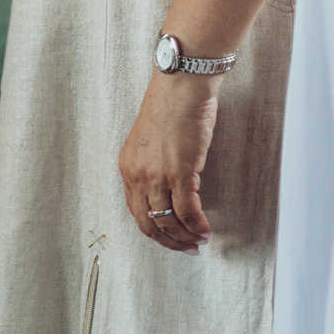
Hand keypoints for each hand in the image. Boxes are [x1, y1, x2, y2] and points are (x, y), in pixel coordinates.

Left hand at [118, 71, 218, 252]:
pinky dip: (198, 226)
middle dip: (168, 242)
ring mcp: (157, 176)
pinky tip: (205, 230)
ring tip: (199, 241)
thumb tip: (172, 186)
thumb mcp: (151, 141)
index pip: (136, 211)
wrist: (181, 86)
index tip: (169, 237)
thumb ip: (155, 165)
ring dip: (185, 237)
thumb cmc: (171, 104)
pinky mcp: (180, 173)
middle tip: (185, 247)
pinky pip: (188, 212)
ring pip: (169, 222)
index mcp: (128, 167)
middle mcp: (138, 175)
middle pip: (149, 223)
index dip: (154, 229)